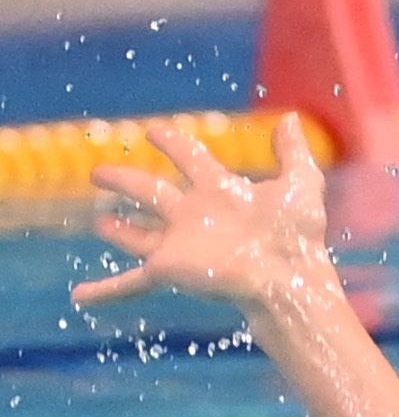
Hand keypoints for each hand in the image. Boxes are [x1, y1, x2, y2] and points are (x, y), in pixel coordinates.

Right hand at [75, 119, 332, 321]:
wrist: (288, 277)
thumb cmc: (297, 235)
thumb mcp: (301, 185)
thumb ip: (293, 152)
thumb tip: (288, 118)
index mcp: (220, 190)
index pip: (190, 158)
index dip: (173, 142)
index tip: (155, 132)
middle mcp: (193, 215)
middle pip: (149, 191)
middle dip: (124, 181)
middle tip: (97, 172)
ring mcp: (177, 243)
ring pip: (135, 233)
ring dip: (116, 230)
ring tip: (99, 224)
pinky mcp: (167, 268)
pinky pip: (129, 282)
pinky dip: (105, 290)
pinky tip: (80, 297)